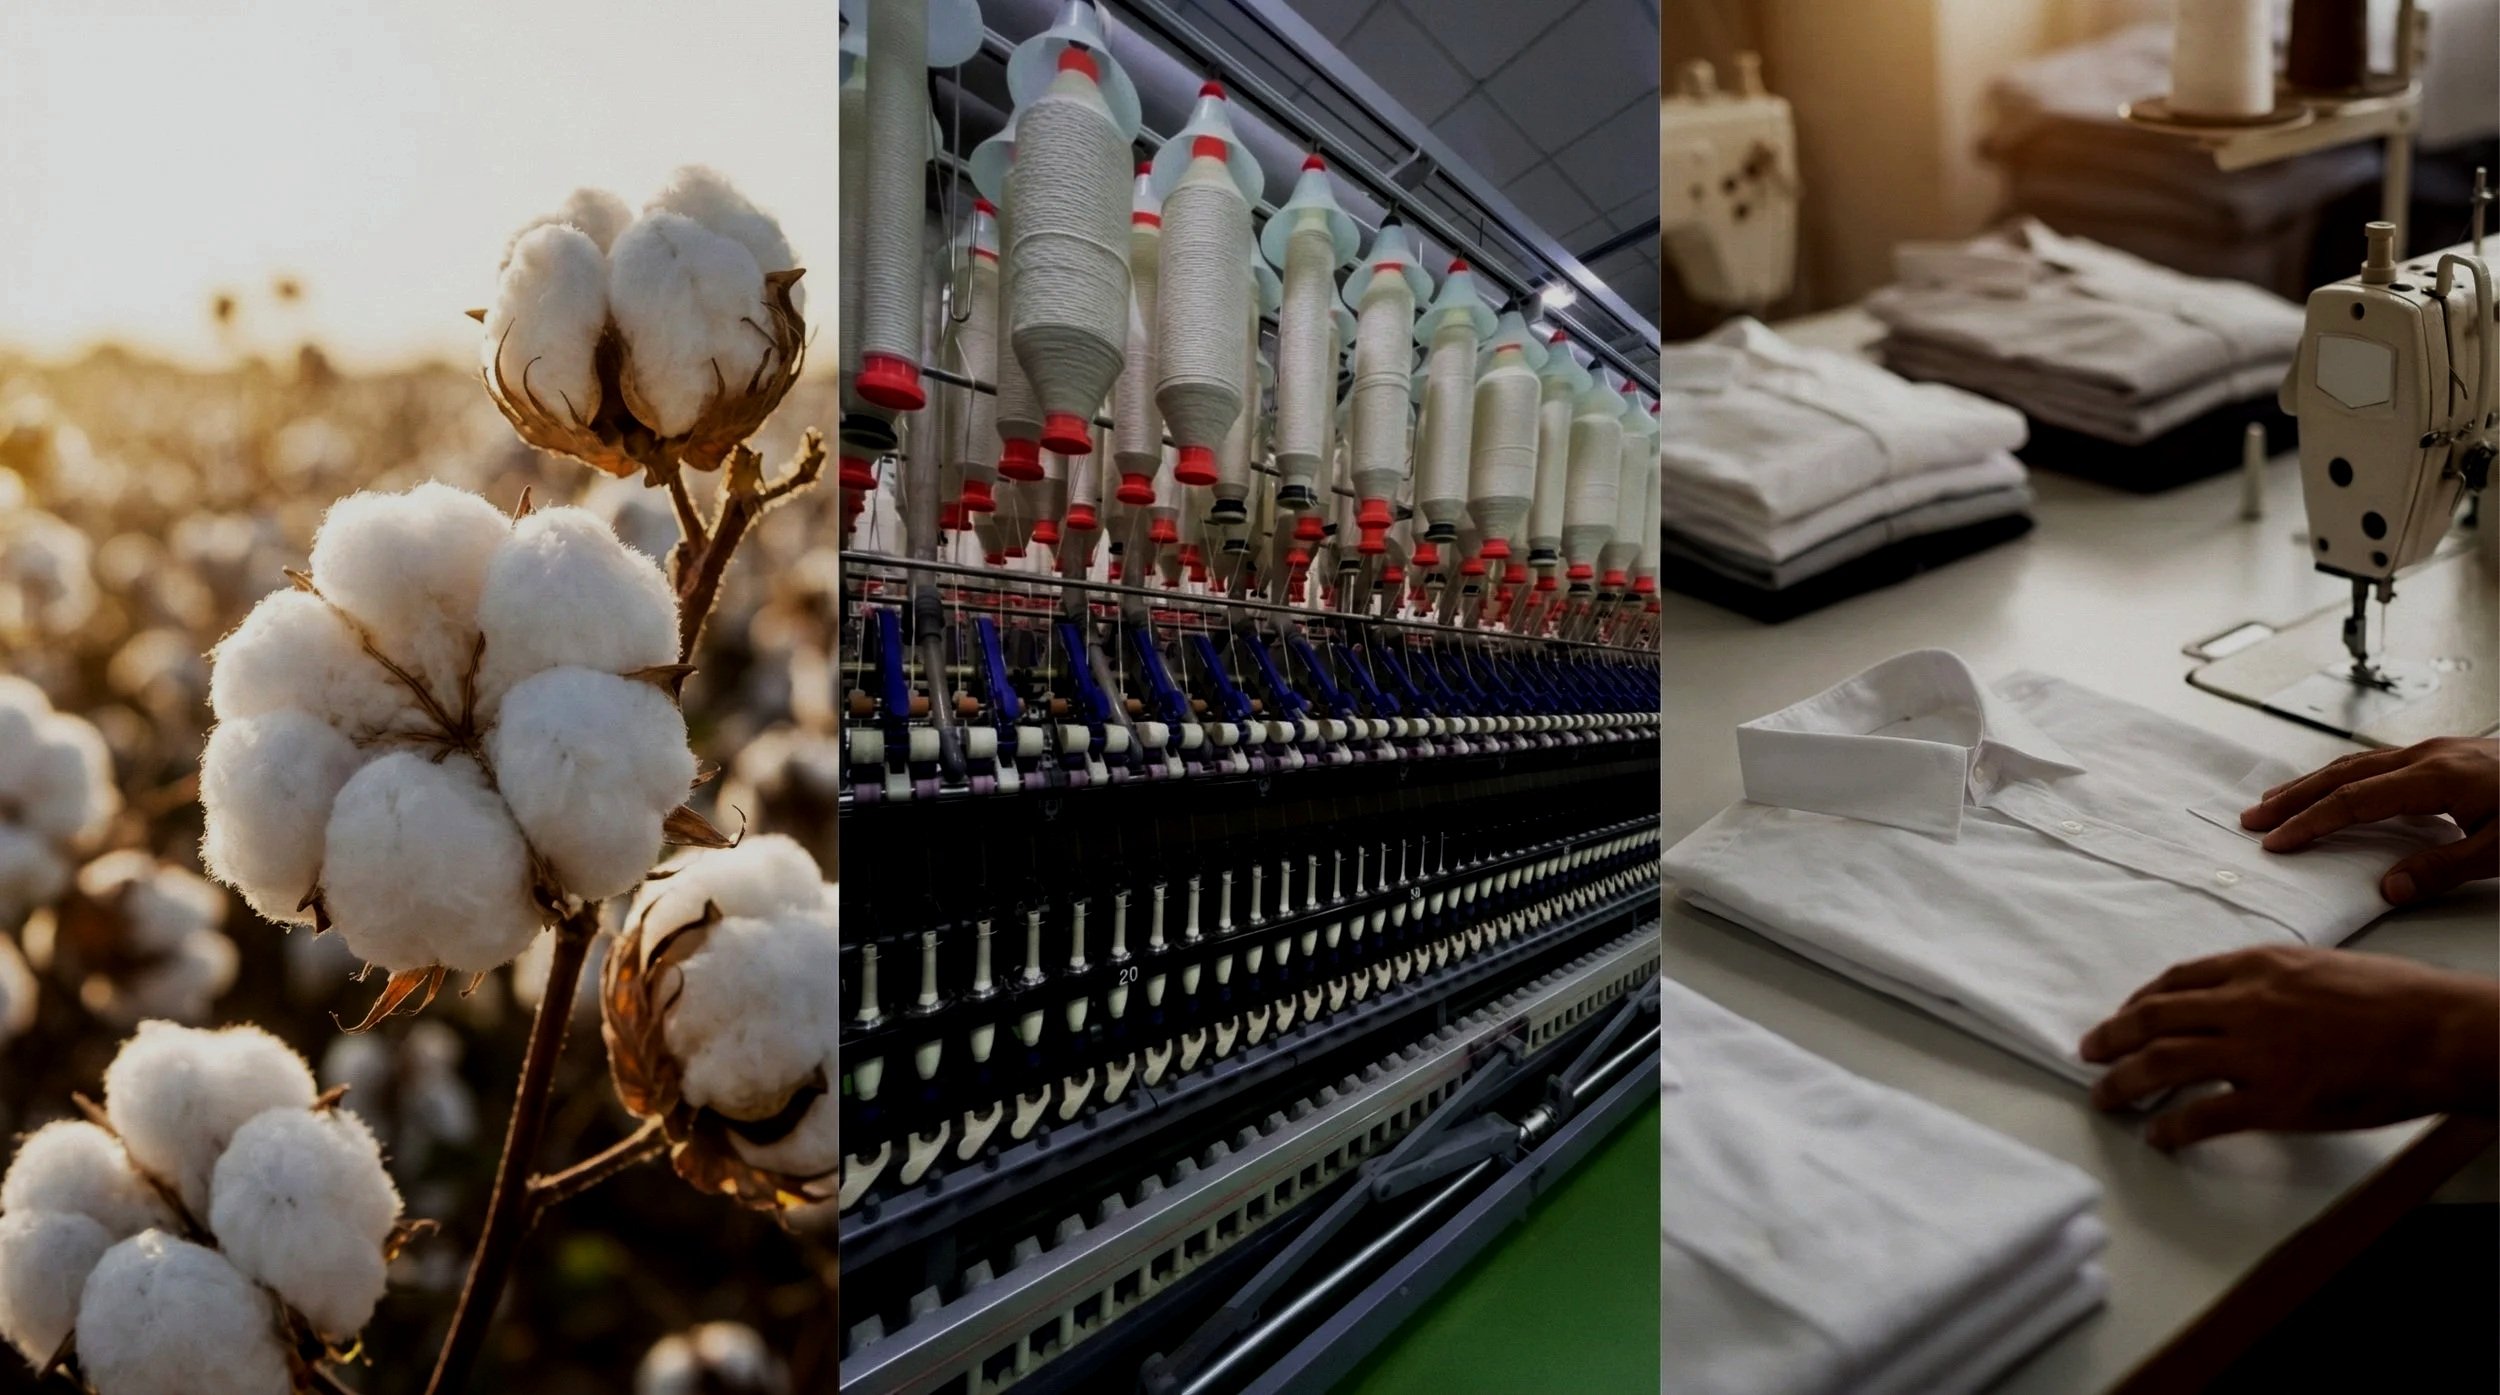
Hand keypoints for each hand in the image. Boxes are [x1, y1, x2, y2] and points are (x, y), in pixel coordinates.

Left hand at [2079, 945, 2498, 1148]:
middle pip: (2154, 1017)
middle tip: (2090, 1051)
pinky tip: (2159, 1135)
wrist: (2438, 1031)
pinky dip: (2172, 1128)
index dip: (2141, 999)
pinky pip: (2204, 1117)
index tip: (2126, 1013)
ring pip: (2162, 1064)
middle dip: (2113, 1035)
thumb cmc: (2396, 998)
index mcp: (2257, 966)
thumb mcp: (2321, 965)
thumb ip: (2272, 980)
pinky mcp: (2274, 1100)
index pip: (2178, 979)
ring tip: (2104, 1095)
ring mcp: (2255, 1053)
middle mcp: (2244, 1003)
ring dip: (2124, 1081)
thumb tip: (2242, 996)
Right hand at [2239, 737, 2498, 904]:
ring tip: (2278, 802)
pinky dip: (2346, 778)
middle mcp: (2431, 755)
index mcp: (2439, 776)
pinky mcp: (2449, 755)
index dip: (2310, 823)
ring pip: (2359, 763)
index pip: (2355, 800)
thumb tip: (2389, 889)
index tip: (2275, 842)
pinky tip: (2339, 789)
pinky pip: (2380, 762)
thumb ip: (2443, 868)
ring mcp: (2439, 750)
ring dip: (2314, 784)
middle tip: (2253, 818)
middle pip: (2344, 774)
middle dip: (2294, 797)